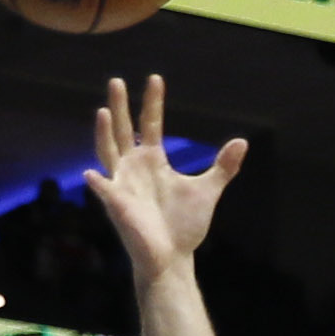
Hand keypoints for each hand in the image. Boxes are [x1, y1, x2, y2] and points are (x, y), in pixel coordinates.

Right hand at [85, 74, 249, 282]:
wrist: (173, 257)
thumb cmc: (184, 225)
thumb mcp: (207, 189)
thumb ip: (223, 166)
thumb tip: (242, 142)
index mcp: (153, 160)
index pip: (151, 123)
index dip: (153, 102)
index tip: (155, 78)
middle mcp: (134, 167)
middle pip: (124, 130)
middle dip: (121, 106)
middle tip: (117, 80)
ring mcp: (123, 185)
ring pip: (109, 152)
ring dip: (104, 134)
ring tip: (105, 111)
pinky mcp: (118, 206)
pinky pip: (105, 192)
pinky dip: (98, 184)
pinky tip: (92, 174)